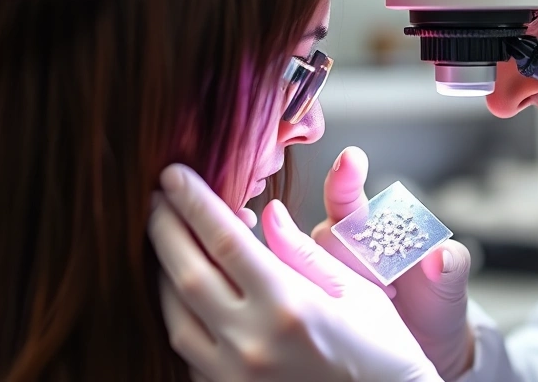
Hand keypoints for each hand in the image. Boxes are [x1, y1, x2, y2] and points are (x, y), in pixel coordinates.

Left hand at [147, 164, 441, 381]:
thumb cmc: (380, 349)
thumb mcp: (354, 290)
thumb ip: (302, 251)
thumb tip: (266, 214)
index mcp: (289, 307)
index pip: (225, 241)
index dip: (194, 202)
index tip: (175, 175)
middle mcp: (253, 343)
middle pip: (187, 274)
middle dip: (165, 228)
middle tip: (156, 198)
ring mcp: (235, 375)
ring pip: (175, 316)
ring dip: (164, 272)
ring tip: (168, 239)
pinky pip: (187, 351)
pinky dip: (179, 314)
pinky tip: (186, 289)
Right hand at [309, 147, 475, 380]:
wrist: (427, 341)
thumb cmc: (435, 299)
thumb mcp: (452, 281)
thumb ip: (451, 265)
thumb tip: (440, 256)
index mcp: (371, 224)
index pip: (348, 196)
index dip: (345, 179)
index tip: (351, 159)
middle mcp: (340, 243)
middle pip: (326, 236)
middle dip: (354, 258)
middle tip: (392, 285)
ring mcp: (324, 275)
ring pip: (311, 268)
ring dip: (344, 287)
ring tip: (385, 302)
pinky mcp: (314, 303)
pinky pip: (301, 298)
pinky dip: (321, 306)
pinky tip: (346, 317)